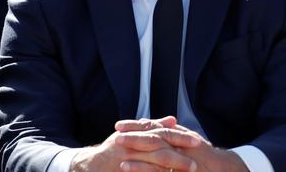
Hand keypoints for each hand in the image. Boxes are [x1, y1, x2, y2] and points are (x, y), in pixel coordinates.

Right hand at [71, 117, 200, 171]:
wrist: (89, 166)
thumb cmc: (114, 149)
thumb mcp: (133, 133)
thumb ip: (153, 126)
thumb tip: (173, 119)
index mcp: (136, 134)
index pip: (162, 134)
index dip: (180, 137)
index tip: (197, 141)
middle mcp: (131, 146)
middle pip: (159, 149)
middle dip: (178, 155)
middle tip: (195, 162)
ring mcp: (126, 161)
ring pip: (152, 165)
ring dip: (170, 169)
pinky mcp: (124, 171)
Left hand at [117, 121, 247, 171]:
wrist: (221, 169)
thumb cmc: (203, 155)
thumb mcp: (188, 139)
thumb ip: (173, 131)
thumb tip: (158, 121)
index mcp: (178, 135)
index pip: (154, 128)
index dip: (136, 126)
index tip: (119, 125)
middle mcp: (179, 144)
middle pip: (154, 137)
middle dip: (134, 136)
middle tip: (116, 135)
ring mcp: (180, 158)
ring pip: (156, 154)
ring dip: (137, 154)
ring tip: (119, 153)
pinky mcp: (179, 170)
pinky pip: (159, 171)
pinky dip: (143, 169)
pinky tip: (128, 168)